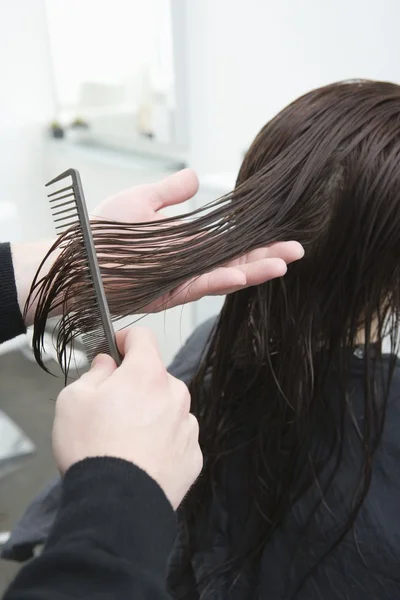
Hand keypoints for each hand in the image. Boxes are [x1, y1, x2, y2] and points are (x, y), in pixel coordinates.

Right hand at [52, 327, 201, 509]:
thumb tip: (107, 365)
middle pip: (155, 377)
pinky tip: (140, 457)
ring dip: (150, 413)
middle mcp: (175, 394)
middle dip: (135, 384)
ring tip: (124, 439)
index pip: (143, 337)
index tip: (115, 348)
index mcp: (147, 374)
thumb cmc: (92, 449)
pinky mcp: (193, 455)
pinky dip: (161, 441)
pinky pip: (176, 437)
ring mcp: (187, 426)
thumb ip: (94, 373)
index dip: (126, 339)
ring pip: (167, 407)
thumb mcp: (73, 400)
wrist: (117, 505)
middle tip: (110, 407)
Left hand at [92, 169, 303, 311]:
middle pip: (234, 261)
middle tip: (298, 251)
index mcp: (186, 244)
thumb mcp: (141, 200)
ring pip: (223, 276)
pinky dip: (222, 280)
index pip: (228, 242)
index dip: (255, 239)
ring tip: (284, 264)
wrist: (75, 259)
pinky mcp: (166, 292)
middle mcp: (188, 264)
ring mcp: (179, 279)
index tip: (282, 233)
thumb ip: (170, 192)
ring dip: (253, 271)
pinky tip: (246, 275)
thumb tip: (195, 176)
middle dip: (266, 256)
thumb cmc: (102, 232)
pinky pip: (198, 286)